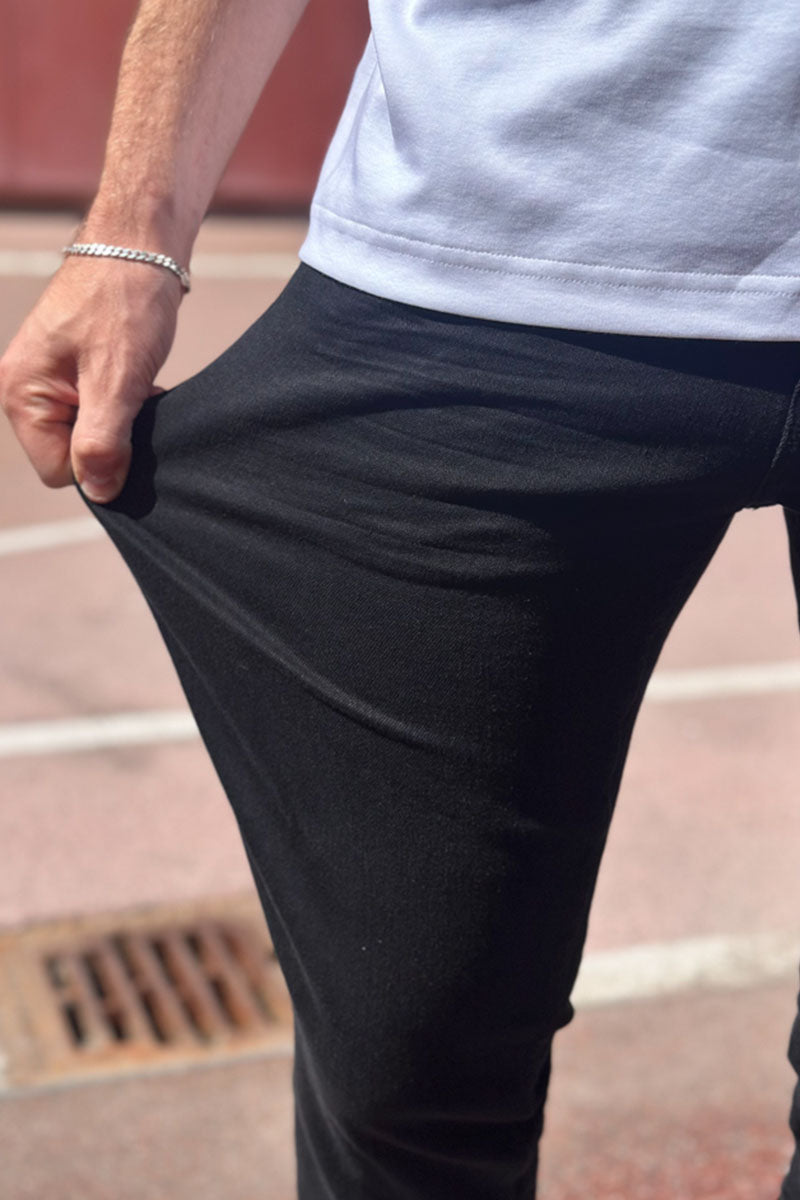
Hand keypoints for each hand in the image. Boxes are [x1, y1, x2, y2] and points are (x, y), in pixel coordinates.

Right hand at [0, 255, 181, 502]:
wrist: (142, 241)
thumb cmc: (126, 301)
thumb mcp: (118, 380)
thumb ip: (102, 441)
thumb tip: (98, 492)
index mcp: (21, 392)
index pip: (57, 471)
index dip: (99, 463)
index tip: (128, 429)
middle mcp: (25, 386)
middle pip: (70, 453)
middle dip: (110, 440)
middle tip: (138, 402)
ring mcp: (49, 376)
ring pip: (89, 432)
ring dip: (121, 421)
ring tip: (141, 386)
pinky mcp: (74, 367)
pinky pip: (98, 409)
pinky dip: (125, 403)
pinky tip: (143, 381)